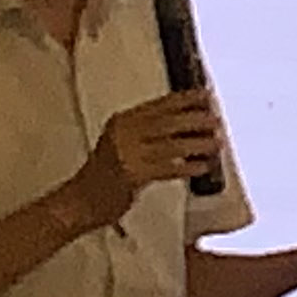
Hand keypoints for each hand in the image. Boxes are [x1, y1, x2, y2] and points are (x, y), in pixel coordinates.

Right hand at [73, 90, 223, 229]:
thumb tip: (188, 123)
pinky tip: (202, 166)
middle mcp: (123, 133)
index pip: (159, 104)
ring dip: (198, 143)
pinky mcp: (132, 175)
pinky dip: (188, 167)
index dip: (185, 98)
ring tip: (216, 143)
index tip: (206, 95)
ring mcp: (127, 154)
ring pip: (171, 145)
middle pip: (167, 121)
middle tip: (216, 120)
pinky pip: (167, 169)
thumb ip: (148, 131)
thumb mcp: (123, 142)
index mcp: (122, 121)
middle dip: (196, 119)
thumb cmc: (105, 175)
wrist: (80, 201)